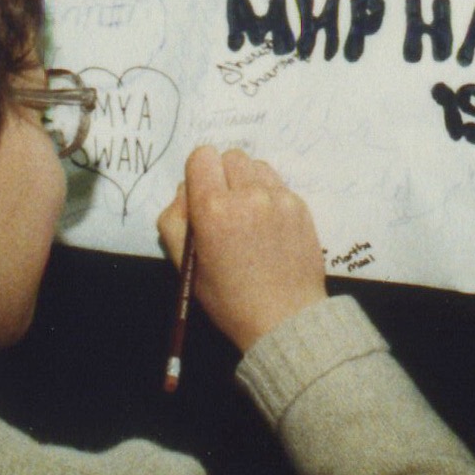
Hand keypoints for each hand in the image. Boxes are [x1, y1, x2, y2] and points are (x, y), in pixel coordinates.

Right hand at [155, 145, 326, 355]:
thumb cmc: (228, 298)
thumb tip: (186, 190)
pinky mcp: (300, 206)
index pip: (202, 156)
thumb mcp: (185, 264)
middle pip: (230, 156)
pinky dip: (268, 195)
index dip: (198, 173)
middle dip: (222, 175)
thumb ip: (174, 220)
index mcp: (213, 209)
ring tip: (247, 214)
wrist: (283, 318)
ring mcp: (278, 198)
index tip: (201, 194)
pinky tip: (267, 225)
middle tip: (224, 206)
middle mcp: (247, 195)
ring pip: (256, 166)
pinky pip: (277, 184)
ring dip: (246, 181)